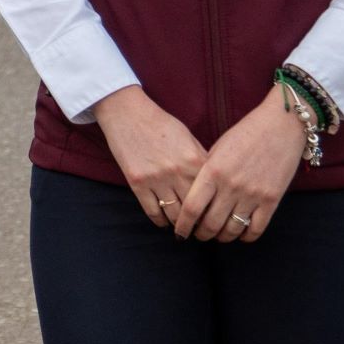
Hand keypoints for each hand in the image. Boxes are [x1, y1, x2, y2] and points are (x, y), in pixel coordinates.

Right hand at [91, 86, 207, 229]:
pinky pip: (153, 212)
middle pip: (195, 211)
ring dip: (180, 225)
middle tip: (201, 230)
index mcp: (194, 160)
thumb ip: (201, 161)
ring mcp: (156, 179)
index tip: (215, 218)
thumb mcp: (188, 138)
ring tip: (183, 228)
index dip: (215, 211)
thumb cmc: (160, 124)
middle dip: (199, 223)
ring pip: (174, 216)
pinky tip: (164, 221)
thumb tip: (214, 187)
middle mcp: (177, 172)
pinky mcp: (137, 183)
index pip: (211, 196)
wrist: (127, 113)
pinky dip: (160, 221)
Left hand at [174, 84, 304, 242]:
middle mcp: (231, 186)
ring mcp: (252, 195)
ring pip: (232, 230)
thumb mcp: (217, 149)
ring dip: (222, 237)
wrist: (281, 125)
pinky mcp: (272, 200)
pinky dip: (246, 237)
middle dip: (201, 234)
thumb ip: (206, 172)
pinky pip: (256, 229)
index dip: (183, 224)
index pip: (191, 208)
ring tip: (217, 236)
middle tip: (198, 236)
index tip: (180, 231)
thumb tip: (194, 195)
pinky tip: (240, 234)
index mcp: (212, 171)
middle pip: (210, 223)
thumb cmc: (245, 134)